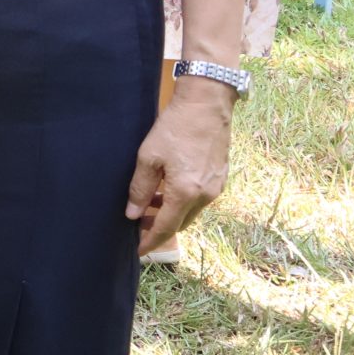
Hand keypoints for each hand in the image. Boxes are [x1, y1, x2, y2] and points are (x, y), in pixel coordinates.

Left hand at [126, 85, 232, 254]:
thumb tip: (133, 214)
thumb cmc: (174, 127)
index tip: (138, 252)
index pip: (165, 228)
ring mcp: (216, 187)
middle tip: (138, 226)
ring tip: (148, 205)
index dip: (150, 241)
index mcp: (185, 192)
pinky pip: (199, 199)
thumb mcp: (148, 157)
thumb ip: (140, 188)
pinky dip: (182, 201)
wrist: (207, 103)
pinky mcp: (221, 177)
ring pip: (190, 212)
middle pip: (179, 223)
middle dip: (159, 228)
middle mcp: (205, 195)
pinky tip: (167, 190)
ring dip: (170, 213)